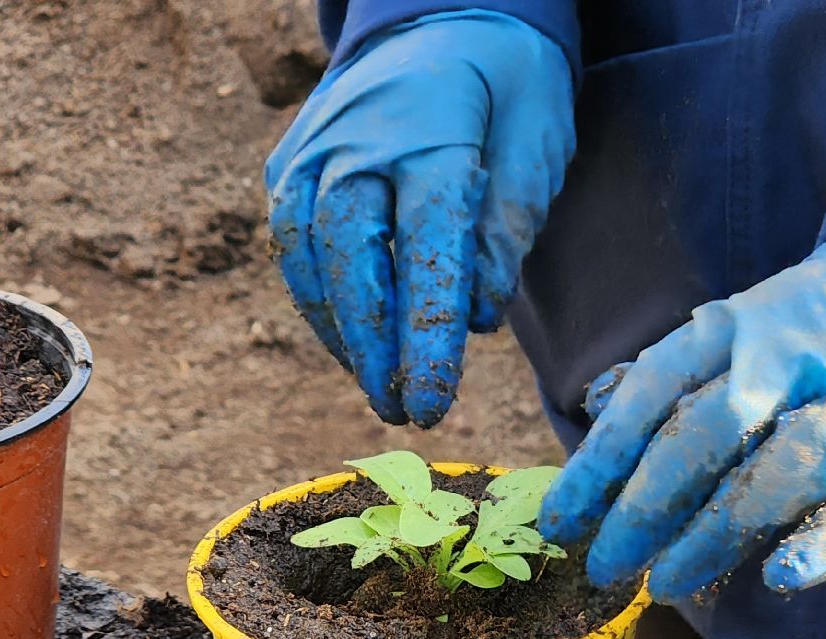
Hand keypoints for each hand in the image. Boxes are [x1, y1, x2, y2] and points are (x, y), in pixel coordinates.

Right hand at [265, 12, 573, 427]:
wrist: (437, 15)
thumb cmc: (504, 85)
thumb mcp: (537, 138)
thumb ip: (508, 223)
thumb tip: (475, 315)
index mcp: (428, 132)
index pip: (425, 250)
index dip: (426, 336)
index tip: (431, 402)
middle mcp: (354, 141)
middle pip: (351, 261)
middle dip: (374, 348)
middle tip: (400, 412)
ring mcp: (311, 150)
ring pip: (310, 261)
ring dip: (343, 336)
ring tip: (380, 390)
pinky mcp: (288, 163)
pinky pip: (294, 247)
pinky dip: (321, 304)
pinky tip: (353, 345)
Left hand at [540, 232, 825, 603]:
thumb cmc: (812, 343)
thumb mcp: (739, 335)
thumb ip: (669, 380)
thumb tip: (590, 417)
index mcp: (738, 327)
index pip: (654, 391)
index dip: (601, 460)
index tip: (562, 522)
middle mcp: (798, 360)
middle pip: (710, 430)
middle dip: (647, 505)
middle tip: (607, 567)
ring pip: (787, 466)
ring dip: (719, 530)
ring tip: (668, 582)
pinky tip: (783, 577)